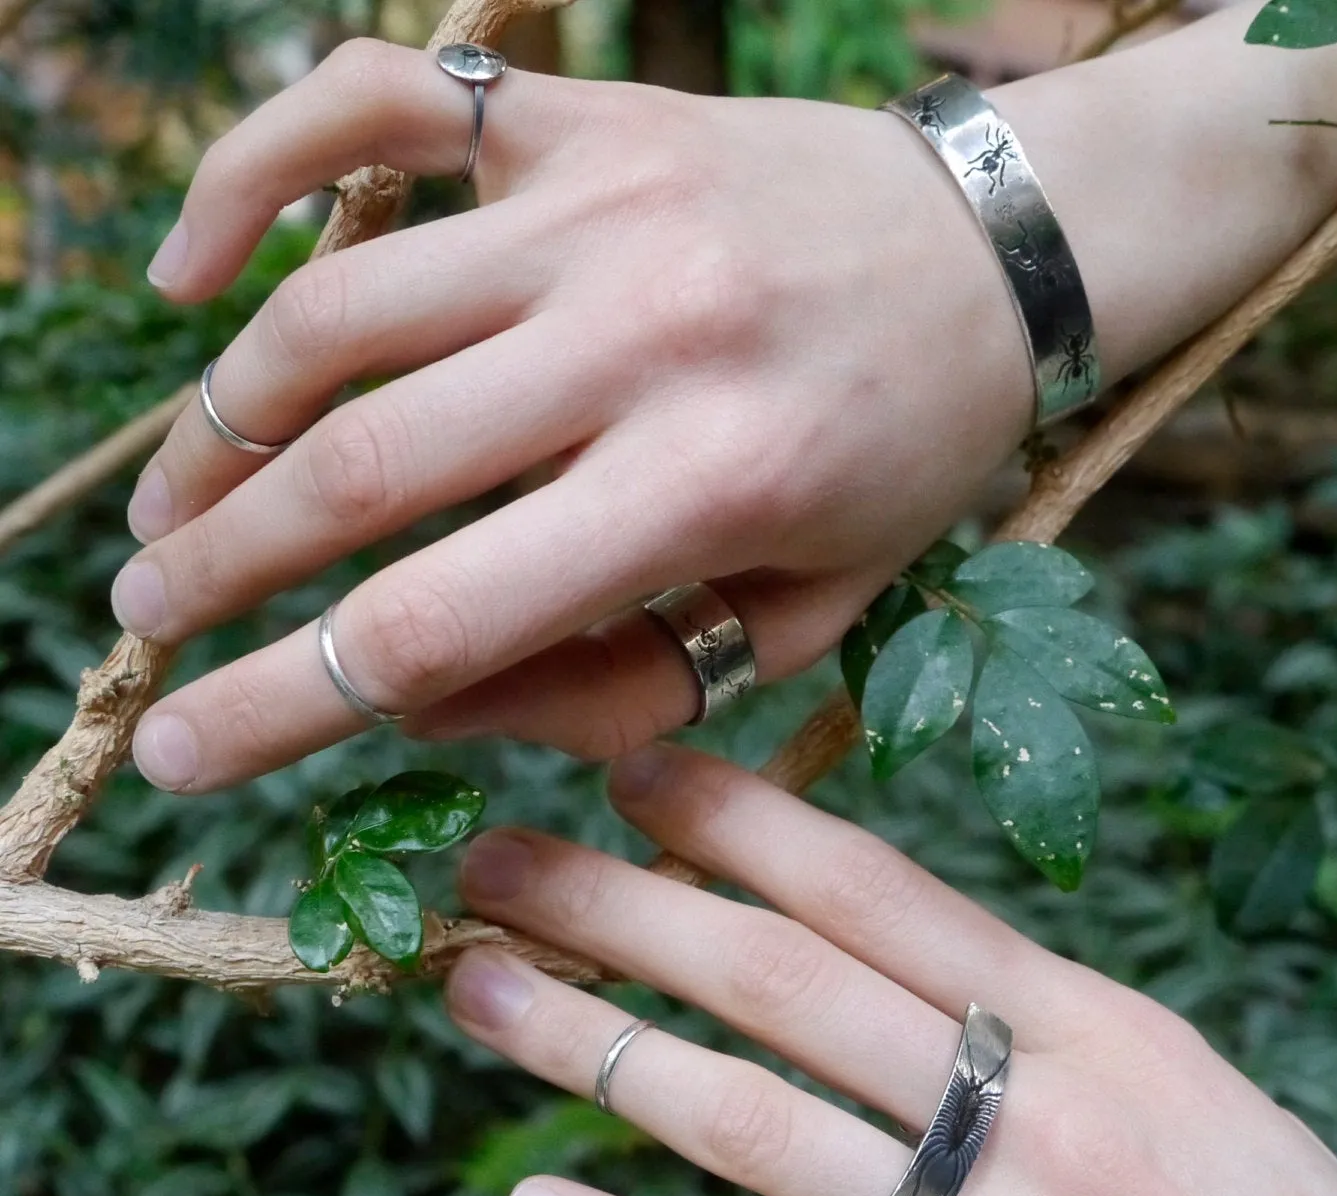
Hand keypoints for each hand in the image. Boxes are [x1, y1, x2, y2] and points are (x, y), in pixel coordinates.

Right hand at [114, 39, 1030, 792]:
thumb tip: (421, 701)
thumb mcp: (804, 620)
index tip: (179, 754)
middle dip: (219, 569)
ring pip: (335, 308)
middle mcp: (642, 331)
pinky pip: (371, 106)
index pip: (446, 617)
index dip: (288, 702)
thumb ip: (618, 685)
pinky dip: (250, 176)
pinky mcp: (580, 116)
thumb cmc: (903, 460)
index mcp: (715, 482)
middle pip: (360, 468)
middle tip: (145, 626)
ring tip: (177, 504)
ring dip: (218, 422)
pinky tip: (194, 274)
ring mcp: (599, 203)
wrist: (998, 255)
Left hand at [445, 746, 1336, 1195]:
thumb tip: (870, 949)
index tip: (632, 772)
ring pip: (748, 1125)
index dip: (746, 825)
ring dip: (594, 1050)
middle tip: (495, 863)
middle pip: (786, 987)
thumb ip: (1031, 1025)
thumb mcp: (1183, 1095)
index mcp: (1102, 1030)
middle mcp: (1040, 1124)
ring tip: (475, 996)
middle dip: (622, 910)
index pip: (886, 894)